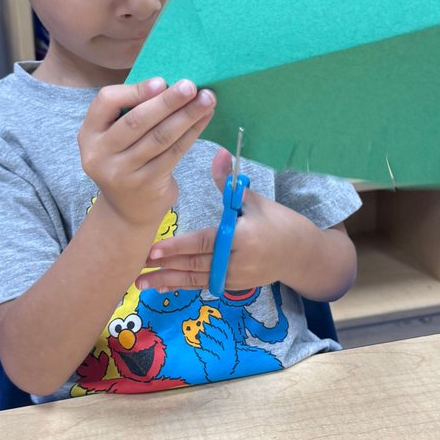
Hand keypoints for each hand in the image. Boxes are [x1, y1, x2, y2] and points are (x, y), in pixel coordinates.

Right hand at [78, 77, 214, 228]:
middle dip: (167, 101)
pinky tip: (204, 119)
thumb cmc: (125, 159)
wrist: (127, 210)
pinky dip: (191, 133)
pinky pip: (174, 153)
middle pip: (136, 121)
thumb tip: (170, 83)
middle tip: (191, 85)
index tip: (161, 81)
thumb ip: (130, 112)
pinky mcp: (147, 184)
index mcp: (89, 134)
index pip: (105, 103)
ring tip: (207, 99)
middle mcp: (100, 154)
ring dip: (186, 116)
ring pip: (160, 138)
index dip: (134, 91)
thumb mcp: (114, 138)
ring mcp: (123, 172)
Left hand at [135, 147, 297, 292]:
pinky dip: (182, 286)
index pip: (204, 242)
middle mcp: (239, 261)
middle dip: (166, 266)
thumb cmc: (279, 223)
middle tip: (137, 266)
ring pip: (197, 279)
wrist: (302, 254)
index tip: (153, 249)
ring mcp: (237, 278)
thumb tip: (218, 152)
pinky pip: (204, 286)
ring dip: (168, 281)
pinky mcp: (235, 287)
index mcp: (243, 237)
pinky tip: (162, 286)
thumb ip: (230, 183)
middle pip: (196, 264)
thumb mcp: (255, 200)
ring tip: (140, 284)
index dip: (178, 247)